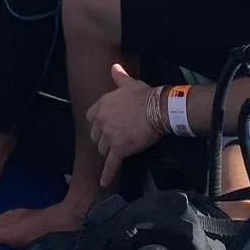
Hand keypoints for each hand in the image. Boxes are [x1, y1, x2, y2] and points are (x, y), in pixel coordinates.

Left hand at [87, 64, 163, 186]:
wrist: (158, 109)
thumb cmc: (144, 96)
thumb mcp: (129, 84)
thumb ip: (118, 77)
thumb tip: (114, 67)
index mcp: (101, 106)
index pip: (91, 118)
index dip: (98, 124)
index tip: (104, 127)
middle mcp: (101, 121)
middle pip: (95, 136)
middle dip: (103, 140)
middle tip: (113, 142)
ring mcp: (109, 136)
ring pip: (102, 150)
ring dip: (108, 153)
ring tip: (115, 155)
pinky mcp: (119, 149)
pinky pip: (111, 164)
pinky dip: (106, 174)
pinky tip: (103, 183)